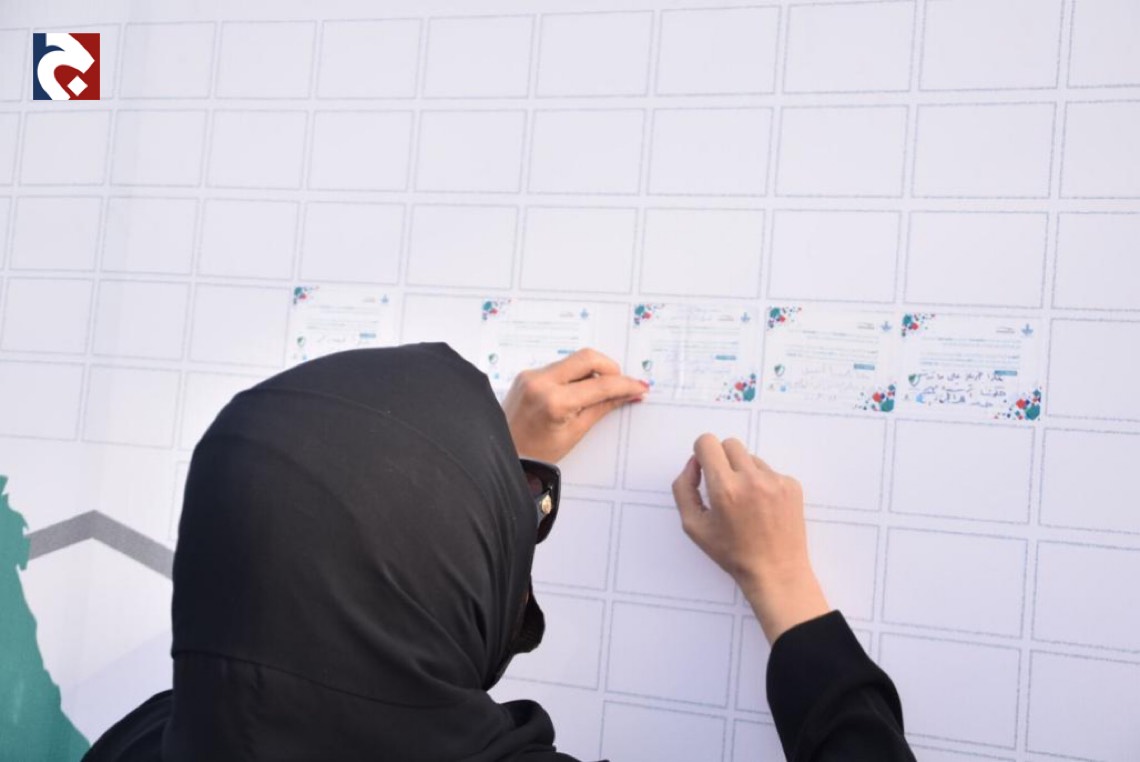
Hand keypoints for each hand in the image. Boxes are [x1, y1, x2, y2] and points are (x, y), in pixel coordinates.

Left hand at [503, 348, 646, 462]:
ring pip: (573, 361)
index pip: (600, 385)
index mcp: (554, 401)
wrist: (502, 453)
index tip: (639, 386)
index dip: (624, 385)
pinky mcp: (527, 374)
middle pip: (587, 357)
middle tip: (621, 384)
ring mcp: (531, 375)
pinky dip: (575, 376)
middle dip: (610, 367)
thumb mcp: (574, 433)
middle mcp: (540, 381)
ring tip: (599, 393)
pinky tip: (579, 393)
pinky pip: (559, 367)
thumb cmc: (535, 453)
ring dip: (592, 372)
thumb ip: (602, 408)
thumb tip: (627, 395)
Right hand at [672, 434, 828, 642]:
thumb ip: (684, 488)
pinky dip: (762, 483)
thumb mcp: (693, 526)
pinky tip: (763, 508)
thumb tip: (694, 463)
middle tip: (723, 487)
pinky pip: (769, 471)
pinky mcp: (791, 485)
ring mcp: (775, 480)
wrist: (776, 572)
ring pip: (750, 458)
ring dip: (743, 472)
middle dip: (721, 460)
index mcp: (724, 488)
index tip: (704, 470)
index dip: (702, 453)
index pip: (707, 442)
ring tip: (746, 503)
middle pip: (729, 444)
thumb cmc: (731, 553)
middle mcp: (751, 479)